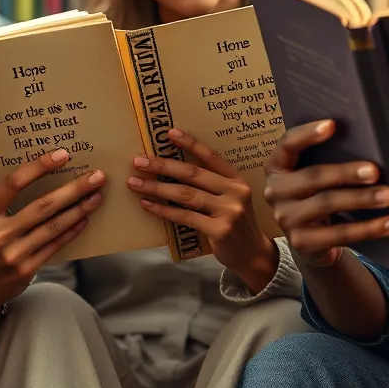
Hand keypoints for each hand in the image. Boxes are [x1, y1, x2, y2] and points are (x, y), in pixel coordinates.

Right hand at [0, 147, 103, 324]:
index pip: (11, 185)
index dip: (38, 167)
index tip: (62, 155)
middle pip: (42, 206)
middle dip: (73, 189)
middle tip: (97, 175)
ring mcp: (14, 255)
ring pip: (53, 226)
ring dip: (79, 209)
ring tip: (98, 194)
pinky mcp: (27, 270)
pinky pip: (54, 246)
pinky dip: (72, 231)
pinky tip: (85, 217)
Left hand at [127, 129, 277, 292]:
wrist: (253, 254)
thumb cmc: (235, 224)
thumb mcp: (231, 199)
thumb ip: (211, 186)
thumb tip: (171, 171)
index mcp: (236, 180)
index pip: (211, 156)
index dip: (190, 143)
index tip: (169, 133)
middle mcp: (234, 192)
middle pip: (193, 173)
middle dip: (163, 165)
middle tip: (139, 161)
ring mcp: (228, 211)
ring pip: (186, 195)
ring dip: (157, 187)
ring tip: (135, 183)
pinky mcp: (219, 230)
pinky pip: (184, 217)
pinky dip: (163, 210)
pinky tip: (147, 204)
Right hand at [263, 120, 388, 268]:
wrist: (310, 242)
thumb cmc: (316, 196)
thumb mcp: (313, 179)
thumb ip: (325, 160)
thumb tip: (367, 143)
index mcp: (276, 167)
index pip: (287, 144)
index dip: (307, 134)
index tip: (332, 124)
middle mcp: (274, 191)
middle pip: (313, 177)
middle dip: (346, 173)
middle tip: (375, 171)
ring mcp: (286, 219)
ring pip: (327, 204)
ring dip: (362, 199)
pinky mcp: (302, 242)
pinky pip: (340, 234)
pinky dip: (370, 228)